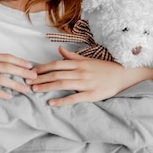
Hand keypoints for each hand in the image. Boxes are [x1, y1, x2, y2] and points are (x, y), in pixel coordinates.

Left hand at [29, 46, 152, 106]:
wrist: (125, 75)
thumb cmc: (106, 68)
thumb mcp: (89, 59)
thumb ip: (73, 56)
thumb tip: (59, 49)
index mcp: (79, 63)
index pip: (57, 64)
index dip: (43, 67)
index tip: (31, 71)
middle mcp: (80, 71)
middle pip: (56, 74)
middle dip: (40, 78)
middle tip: (27, 82)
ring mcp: (85, 83)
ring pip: (62, 84)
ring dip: (46, 87)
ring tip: (34, 90)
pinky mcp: (91, 95)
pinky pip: (74, 98)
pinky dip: (61, 100)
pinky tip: (51, 103)